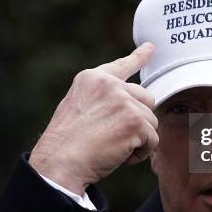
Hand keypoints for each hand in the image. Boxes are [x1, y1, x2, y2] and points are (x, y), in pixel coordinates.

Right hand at [29, 43, 157, 195]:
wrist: (59, 163)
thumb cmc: (65, 145)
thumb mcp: (77, 109)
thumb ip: (101, 100)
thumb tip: (129, 105)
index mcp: (91, 79)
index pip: (121, 66)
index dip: (138, 57)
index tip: (150, 48)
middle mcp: (109, 84)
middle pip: (145, 99)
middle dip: (137, 120)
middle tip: (113, 137)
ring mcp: (123, 101)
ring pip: (150, 122)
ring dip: (137, 140)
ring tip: (111, 148)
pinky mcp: (135, 121)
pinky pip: (152, 140)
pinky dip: (140, 153)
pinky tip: (119, 156)